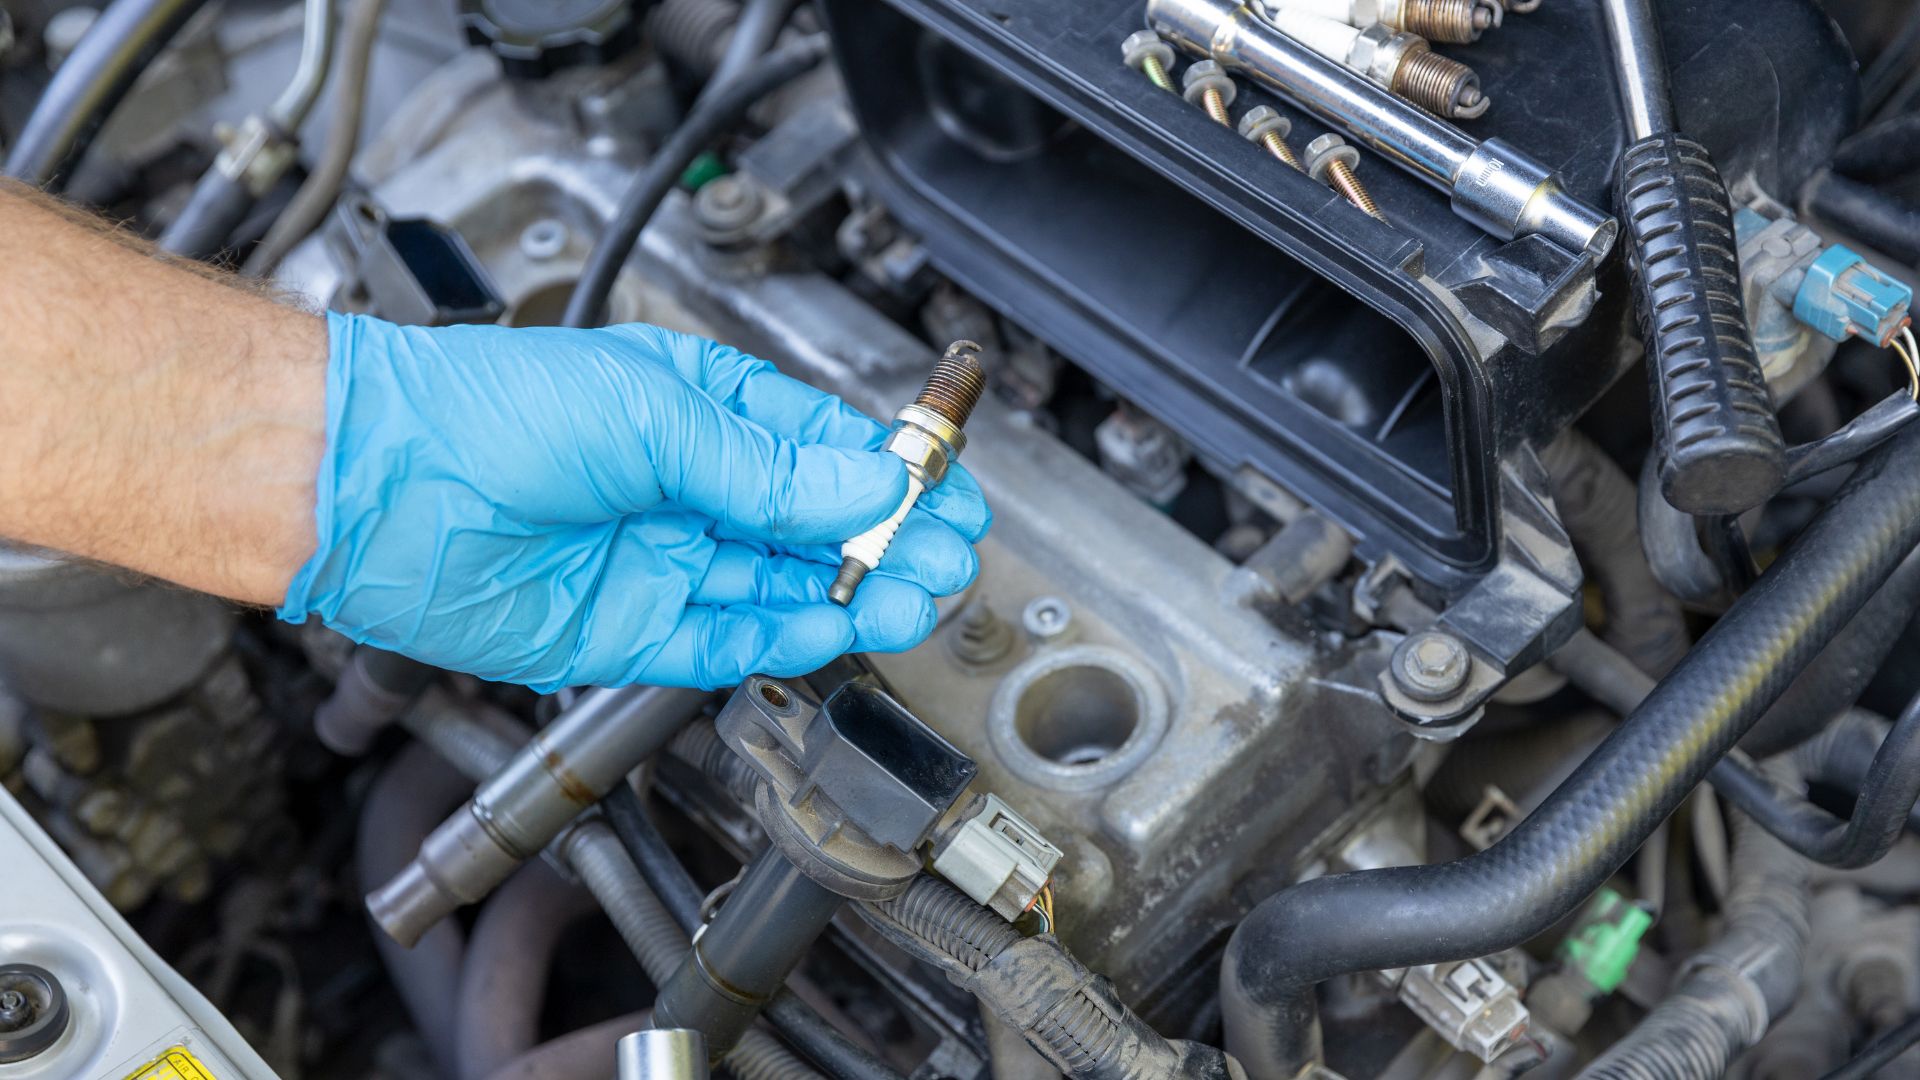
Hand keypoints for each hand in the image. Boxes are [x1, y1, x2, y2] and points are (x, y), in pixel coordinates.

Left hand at [279, 313, 989, 690]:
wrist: (375, 488)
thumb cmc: (482, 414)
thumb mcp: (651, 415)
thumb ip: (764, 469)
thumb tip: (866, 488)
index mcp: (699, 410)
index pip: (820, 448)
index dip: (888, 476)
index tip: (944, 497)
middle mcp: (687, 486)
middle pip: (814, 525)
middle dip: (885, 544)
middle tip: (945, 563)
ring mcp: (661, 560)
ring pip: (780, 587)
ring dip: (848, 595)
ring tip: (909, 600)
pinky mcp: (631, 630)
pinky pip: (725, 641)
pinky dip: (780, 639)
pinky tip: (830, 628)